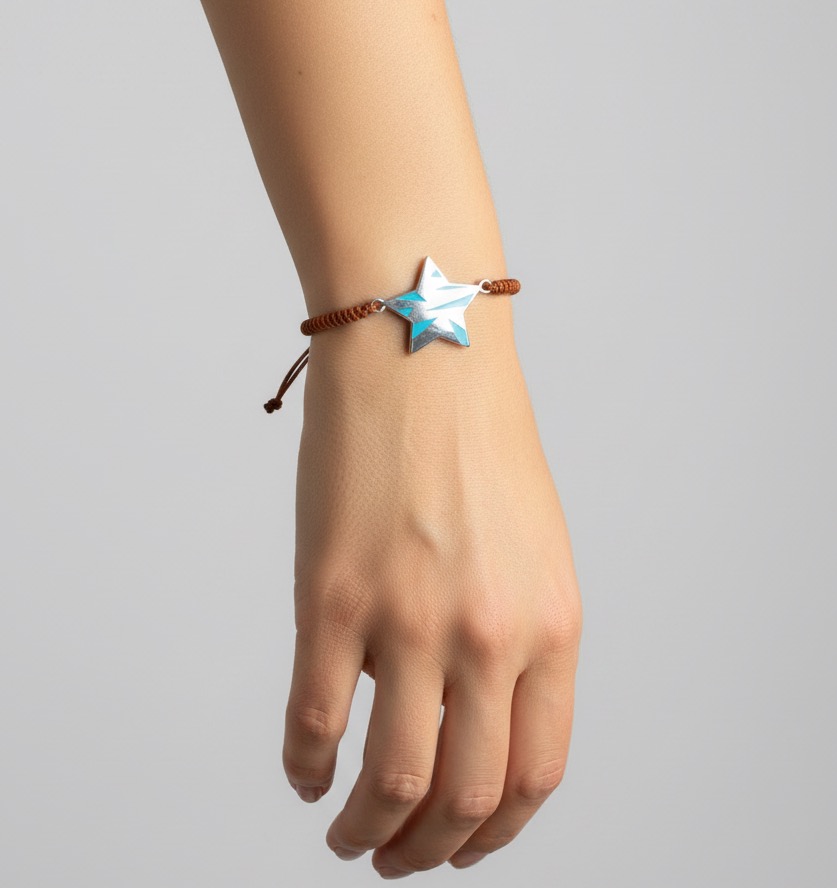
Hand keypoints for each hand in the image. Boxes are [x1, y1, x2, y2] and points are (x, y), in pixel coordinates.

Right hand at [282, 303, 581, 875]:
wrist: (421, 355)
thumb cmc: (478, 443)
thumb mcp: (533, 548)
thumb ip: (517, 638)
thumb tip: (471, 715)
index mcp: (550, 624)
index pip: (534, 773)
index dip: (496, 832)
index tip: (463, 846)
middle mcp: (488, 635)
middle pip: (464, 796)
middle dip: (428, 849)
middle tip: (398, 858)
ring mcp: (408, 620)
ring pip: (390, 781)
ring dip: (365, 831)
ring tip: (348, 837)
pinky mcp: (332, 598)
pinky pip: (313, 722)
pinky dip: (304, 767)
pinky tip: (304, 773)